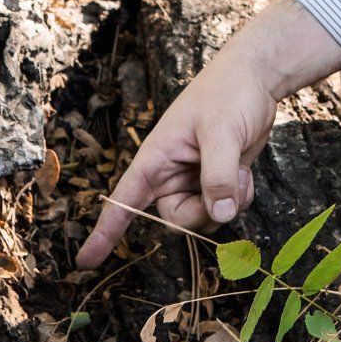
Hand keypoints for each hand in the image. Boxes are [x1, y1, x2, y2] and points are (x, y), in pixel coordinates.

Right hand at [74, 0, 340, 268]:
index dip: (104, 233)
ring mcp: (194, 179)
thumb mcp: (221, 132)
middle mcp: (170, 174)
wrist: (255, 78)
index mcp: (155, 159)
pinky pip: (224, 209)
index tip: (86, 262)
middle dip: (203, 213)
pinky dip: (239, 198)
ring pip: (204, 218)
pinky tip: (246, 173)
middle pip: (177, 220)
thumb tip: (219, 215)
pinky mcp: (217, 180)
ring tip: (240, 171)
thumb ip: (218, 175)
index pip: (123, 201)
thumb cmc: (228, 94)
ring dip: (227, 204)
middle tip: (226, 191)